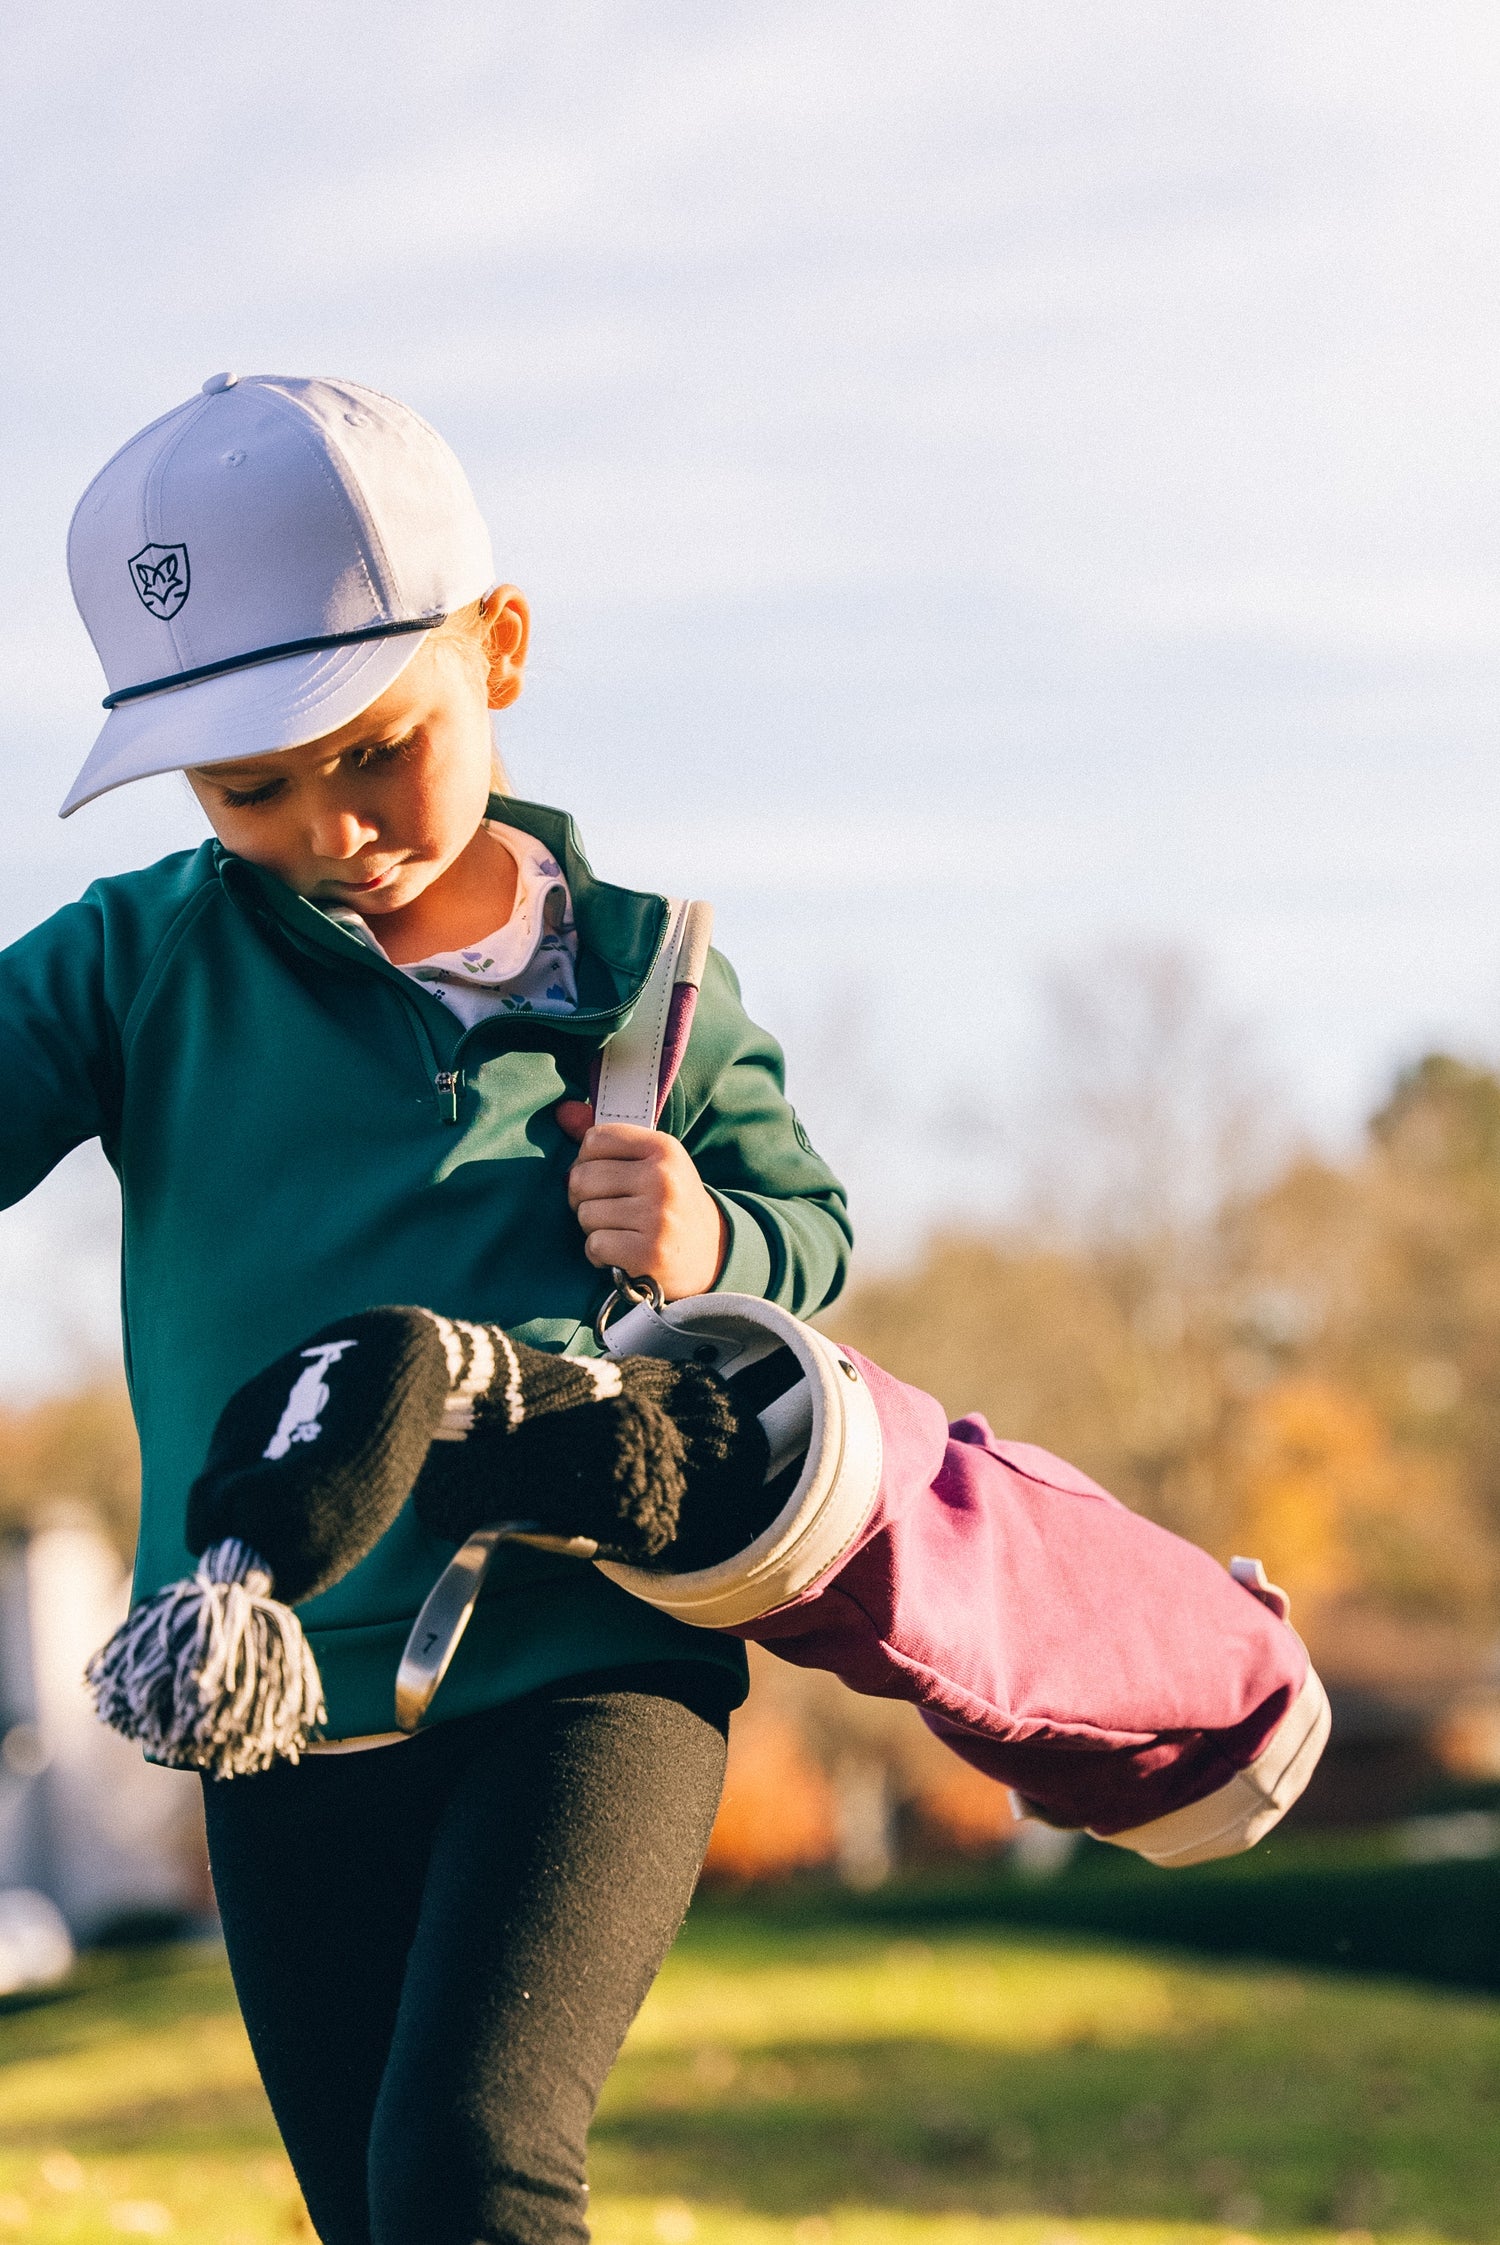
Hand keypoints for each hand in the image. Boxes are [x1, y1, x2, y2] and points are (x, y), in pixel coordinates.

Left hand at [558, 1106, 727, 1299]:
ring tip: (620, 1231)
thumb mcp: (652, 1163)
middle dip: (583, 1198)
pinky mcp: (650, 1253)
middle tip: (607, 1209)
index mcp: (663, 1148)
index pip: (594, 1140)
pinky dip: (600, 1255)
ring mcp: (658, 1217)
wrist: (715, 1252)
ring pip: (586, 1214)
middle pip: (582, 1178)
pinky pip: (596, 1245)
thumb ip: (608, 1140)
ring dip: (594, 1228)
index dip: (587, 1162)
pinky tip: (620, 1254)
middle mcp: (662, 1178)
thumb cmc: (671, 1202)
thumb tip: (562, 1111)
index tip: (604, 1178)